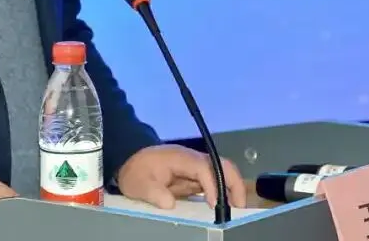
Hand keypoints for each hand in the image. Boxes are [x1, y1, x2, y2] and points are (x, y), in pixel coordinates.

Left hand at [115, 145, 247, 210]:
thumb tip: (169, 204)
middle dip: (233, 184)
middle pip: (221, 165)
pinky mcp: (195, 176)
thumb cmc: (136, 171)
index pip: (204, 168)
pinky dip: (224, 192)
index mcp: (180, 158)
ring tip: (235, 209)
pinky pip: (215, 181)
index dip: (213, 185)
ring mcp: (195, 167)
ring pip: (222, 172)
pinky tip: (224, 207)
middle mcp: (192, 160)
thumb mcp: (138, 183)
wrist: (130, 161)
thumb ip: (153, 192)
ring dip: (232, 188)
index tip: (215, 205)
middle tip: (238, 207)